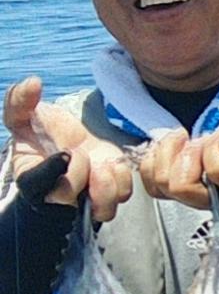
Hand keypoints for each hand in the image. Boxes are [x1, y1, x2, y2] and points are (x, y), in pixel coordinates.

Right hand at [4, 76, 134, 216]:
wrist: (66, 138)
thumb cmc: (39, 130)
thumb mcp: (23, 113)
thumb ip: (20, 100)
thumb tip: (33, 83)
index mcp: (30, 178)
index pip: (35, 186)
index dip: (50, 173)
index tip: (65, 153)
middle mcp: (57, 194)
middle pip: (66, 201)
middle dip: (76, 175)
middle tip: (79, 152)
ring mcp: (86, 196)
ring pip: (101, 210)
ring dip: (106, 186)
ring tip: (103, 164)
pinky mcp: (109, 192)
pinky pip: (121, 196)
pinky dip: (122, 179)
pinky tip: (113, 163)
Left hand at [136, 119, 218, 207]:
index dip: (215, 150)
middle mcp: (217, 199)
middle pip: (183, 187)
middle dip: (186, 154)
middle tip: (198, 143)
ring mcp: (192, 197)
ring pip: (162, 182)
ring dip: (170, 152)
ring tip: (184, 142)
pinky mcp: (170, 191)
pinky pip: (150, 181)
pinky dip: (154, 159)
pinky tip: (170, 150)